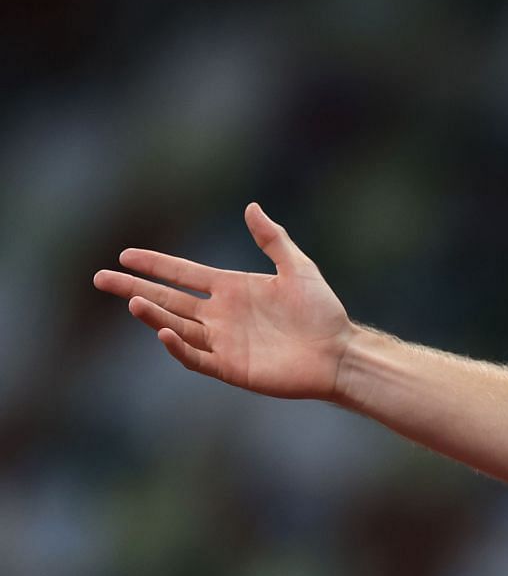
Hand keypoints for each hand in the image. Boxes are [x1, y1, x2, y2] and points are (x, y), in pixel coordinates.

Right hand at [92, 203, 355, 400]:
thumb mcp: (298, 268)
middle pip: (168, 299)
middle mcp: (221, 315)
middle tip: (101, 278)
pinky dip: (178, 347)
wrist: (339, 352)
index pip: (183, 274)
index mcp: (232, 289)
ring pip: (176, 326)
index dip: (155, 264)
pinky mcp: (230, 367)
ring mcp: (223, 342)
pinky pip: (196, 357)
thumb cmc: (323, 311)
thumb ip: (273, 240)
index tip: (125, 254)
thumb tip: (251, 207)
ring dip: (153, 314)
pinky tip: (164, 332)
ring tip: (133, 300)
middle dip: (135, 288)